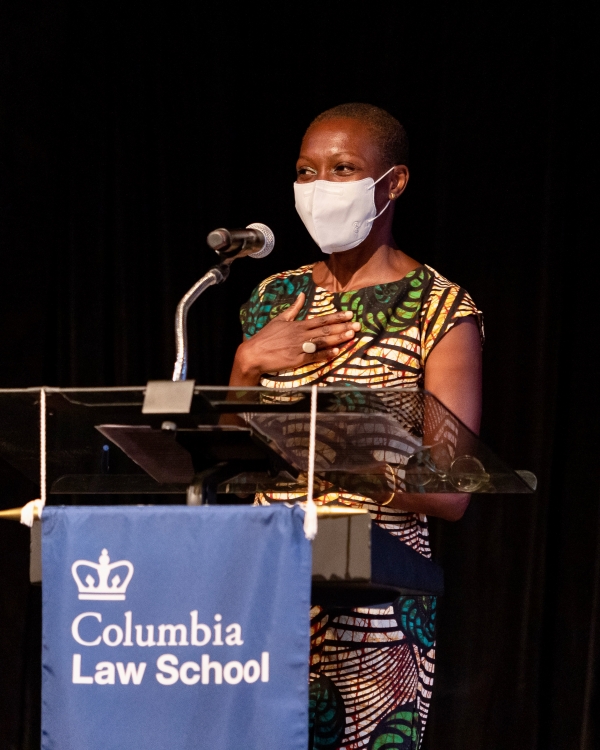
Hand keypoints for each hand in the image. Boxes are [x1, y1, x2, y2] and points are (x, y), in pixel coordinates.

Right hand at [231, 293, 359, 384]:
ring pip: (323, 342)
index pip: (321, 320)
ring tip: (352, 336)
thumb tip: (302, 295)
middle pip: (326, 331)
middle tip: (358, 325)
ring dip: (338, 339)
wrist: (254, 354)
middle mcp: (301, 335)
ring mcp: (300, 347)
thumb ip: (294, 308)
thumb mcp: (280, 319)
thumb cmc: (266, 337)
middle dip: (343, 328)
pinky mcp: (297, 360)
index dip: (337, 317)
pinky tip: (337, 352)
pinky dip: (325, 354)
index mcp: (298, 325)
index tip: (349, 314)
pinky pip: (314, 356)